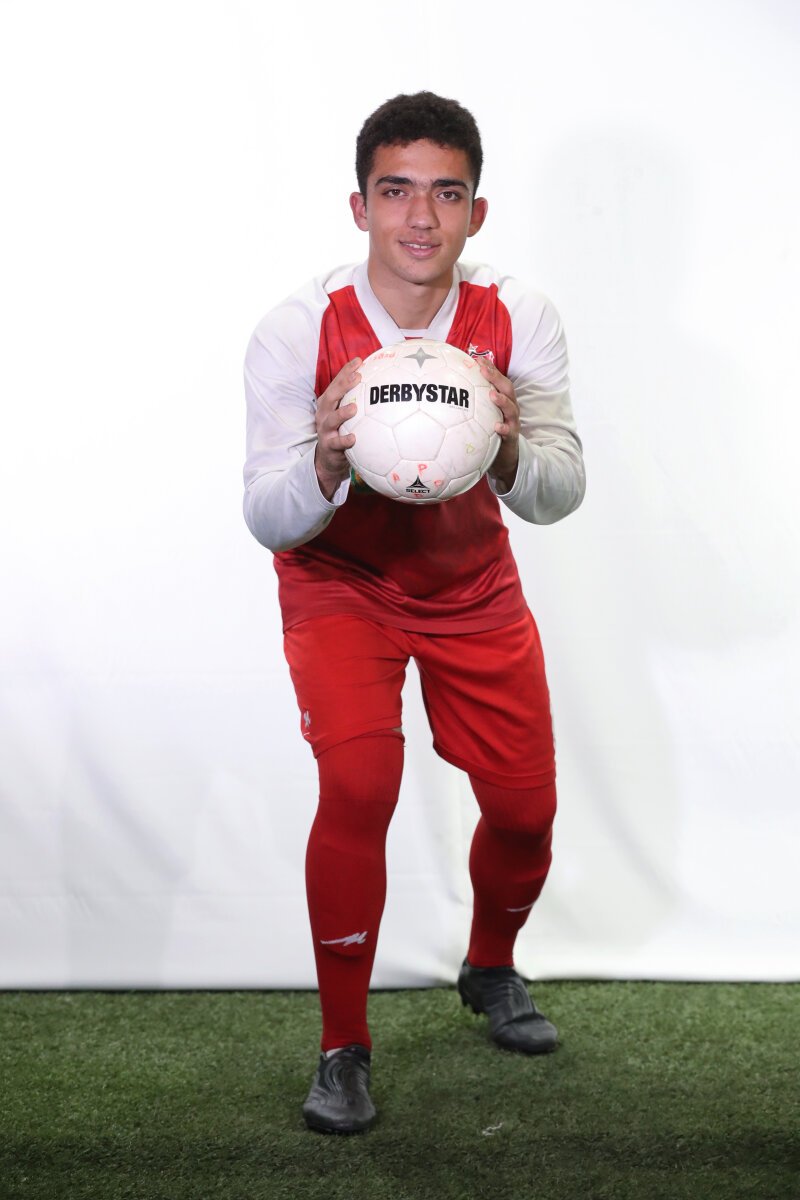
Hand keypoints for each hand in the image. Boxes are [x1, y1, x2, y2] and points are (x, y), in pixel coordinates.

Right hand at [314, 358, 361, 500]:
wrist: (329, 459)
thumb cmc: (342, 431)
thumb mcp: (347, 415)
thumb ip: (360, 401)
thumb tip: (383, 386)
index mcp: (329, 403)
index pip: (337, 383)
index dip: (346, 371)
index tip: (359, 361)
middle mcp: (324, 414)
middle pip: (331, 396)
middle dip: (343, 385)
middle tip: (358, 378)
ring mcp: (325, 430)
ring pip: (331, 419)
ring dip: (342, 413)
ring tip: (354, 408)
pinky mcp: (328, 446)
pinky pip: (336, 443)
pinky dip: (344, 440)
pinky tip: (354, 438)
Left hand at [480, 359, 519, 492]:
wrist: (504, 457)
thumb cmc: (490, 433)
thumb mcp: (481, 417)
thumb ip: (472, 404)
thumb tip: (448, 393)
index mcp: (502, 400)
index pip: (497, 380)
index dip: (489, 368)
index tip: (476, 359)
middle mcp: (509, 408)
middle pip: (507, 388)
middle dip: (496, 378)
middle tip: (483, 371)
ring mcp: (512, 421)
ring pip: (511, 408)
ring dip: (502, 401)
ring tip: (493, 395)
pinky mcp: (512, 437)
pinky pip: (510, 432)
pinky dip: (504, 428)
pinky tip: (497, 426)